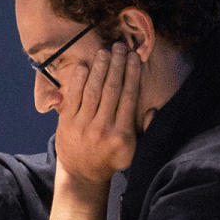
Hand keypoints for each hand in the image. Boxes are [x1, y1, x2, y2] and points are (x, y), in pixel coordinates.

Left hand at [53, 42, 140, 185]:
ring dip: (99, 68)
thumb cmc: (110, 158)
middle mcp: (102, 128)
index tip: (134, 57)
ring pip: (92, 90)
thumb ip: (144, 130)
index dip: (132, 74)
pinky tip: (84, 66)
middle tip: (120, 47)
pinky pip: (73, 98)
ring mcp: (82, 125)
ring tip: (104, 51)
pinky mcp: (66, 123)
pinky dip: (78, 81)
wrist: (82, 173)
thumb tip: (154, 109)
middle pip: (111, 89)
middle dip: (117, 65)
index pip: (129, 97)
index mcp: (122, 133)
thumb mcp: (133, 150)